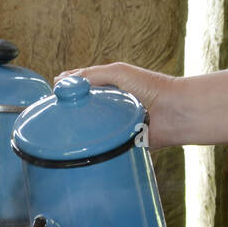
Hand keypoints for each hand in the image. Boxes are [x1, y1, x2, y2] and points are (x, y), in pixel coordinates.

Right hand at [54, 63, 227, 149]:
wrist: (177, 113)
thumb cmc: (151, 87)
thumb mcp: (118, 73)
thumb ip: (90, 75)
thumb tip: (61, 82)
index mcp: (108, 87)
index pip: (79, 88)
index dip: (65, 93)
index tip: (50, 101)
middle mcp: (110, 107)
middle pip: (82, 112)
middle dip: (68, 116)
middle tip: (53, 122)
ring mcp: (115, 127)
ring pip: (90, 132)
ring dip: (80, 135)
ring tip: (63, 139)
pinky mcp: (122, 145)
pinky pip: (104, 150)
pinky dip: (94, 151)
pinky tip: (82, 153)